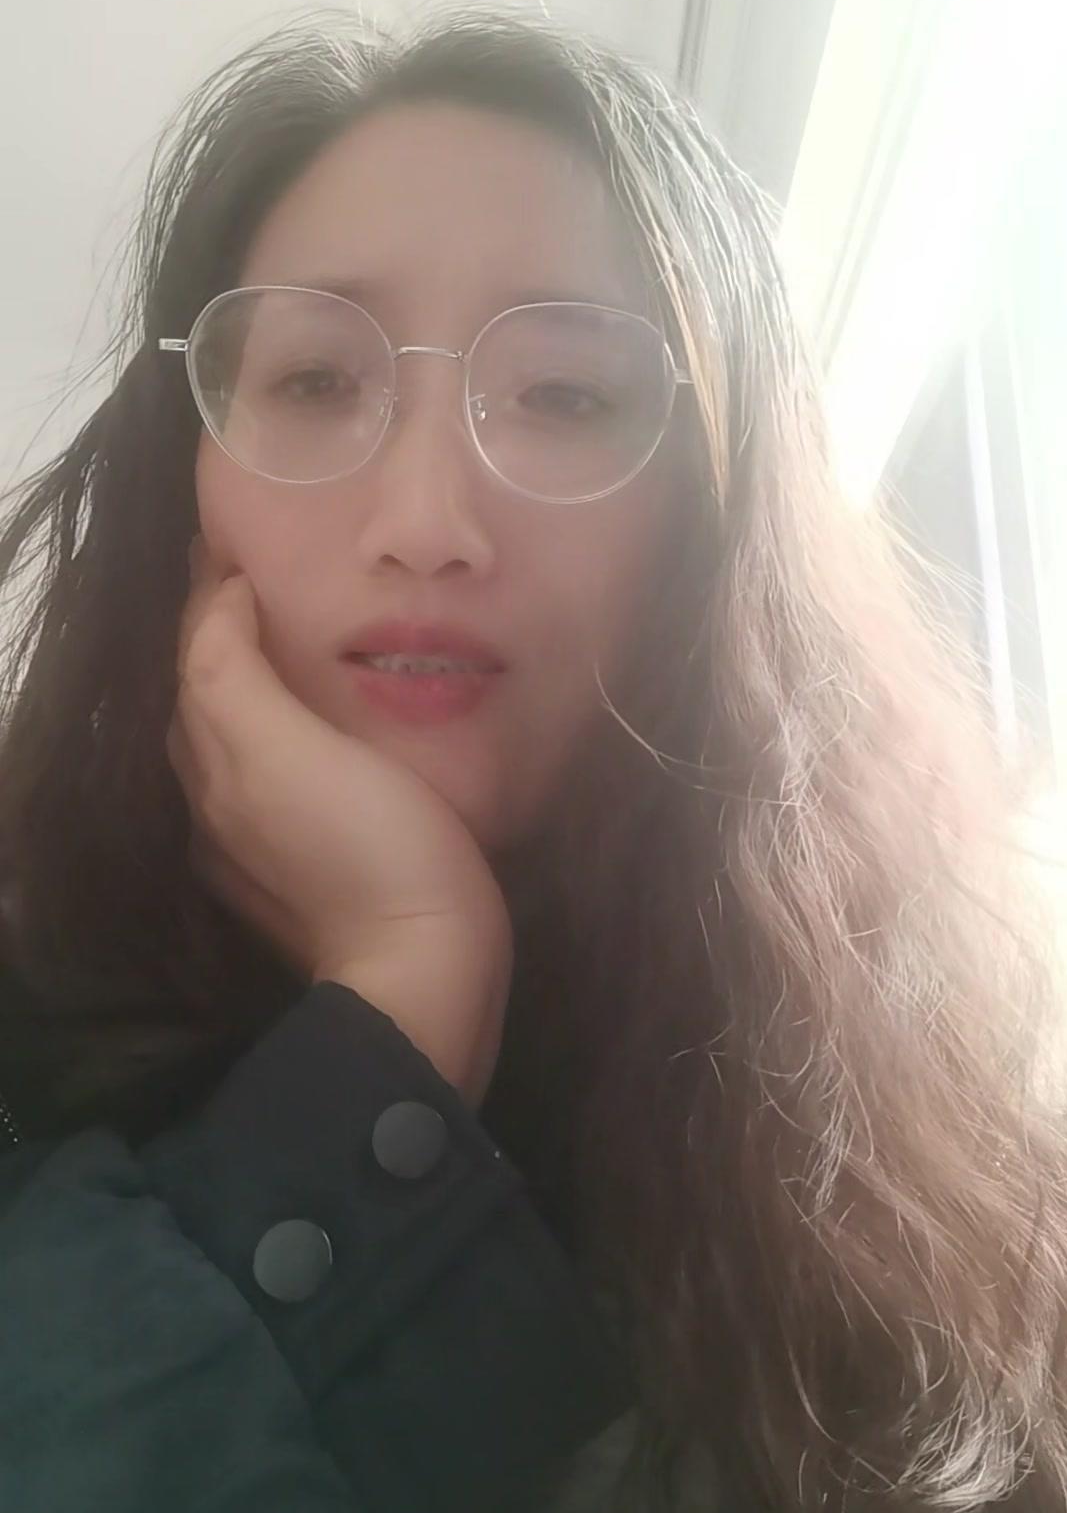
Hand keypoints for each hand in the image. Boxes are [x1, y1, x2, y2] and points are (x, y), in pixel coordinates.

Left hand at [167, 541, 512, 1107]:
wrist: (425, 976)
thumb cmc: (368, 847)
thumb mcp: (287, 748)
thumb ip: (232, 673)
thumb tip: (223, 599)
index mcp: (209, 765)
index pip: (194, 655)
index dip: (212, 594)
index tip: (247, 536)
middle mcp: (218, 805)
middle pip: (210, 696)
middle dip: (229, 633)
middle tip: (280, 576)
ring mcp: (263, 846)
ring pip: (243, 739)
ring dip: (259, 682)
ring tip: (308, 636)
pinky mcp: (312, 873)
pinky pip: (283, 780)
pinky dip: (292, 733)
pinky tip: (334, 728)